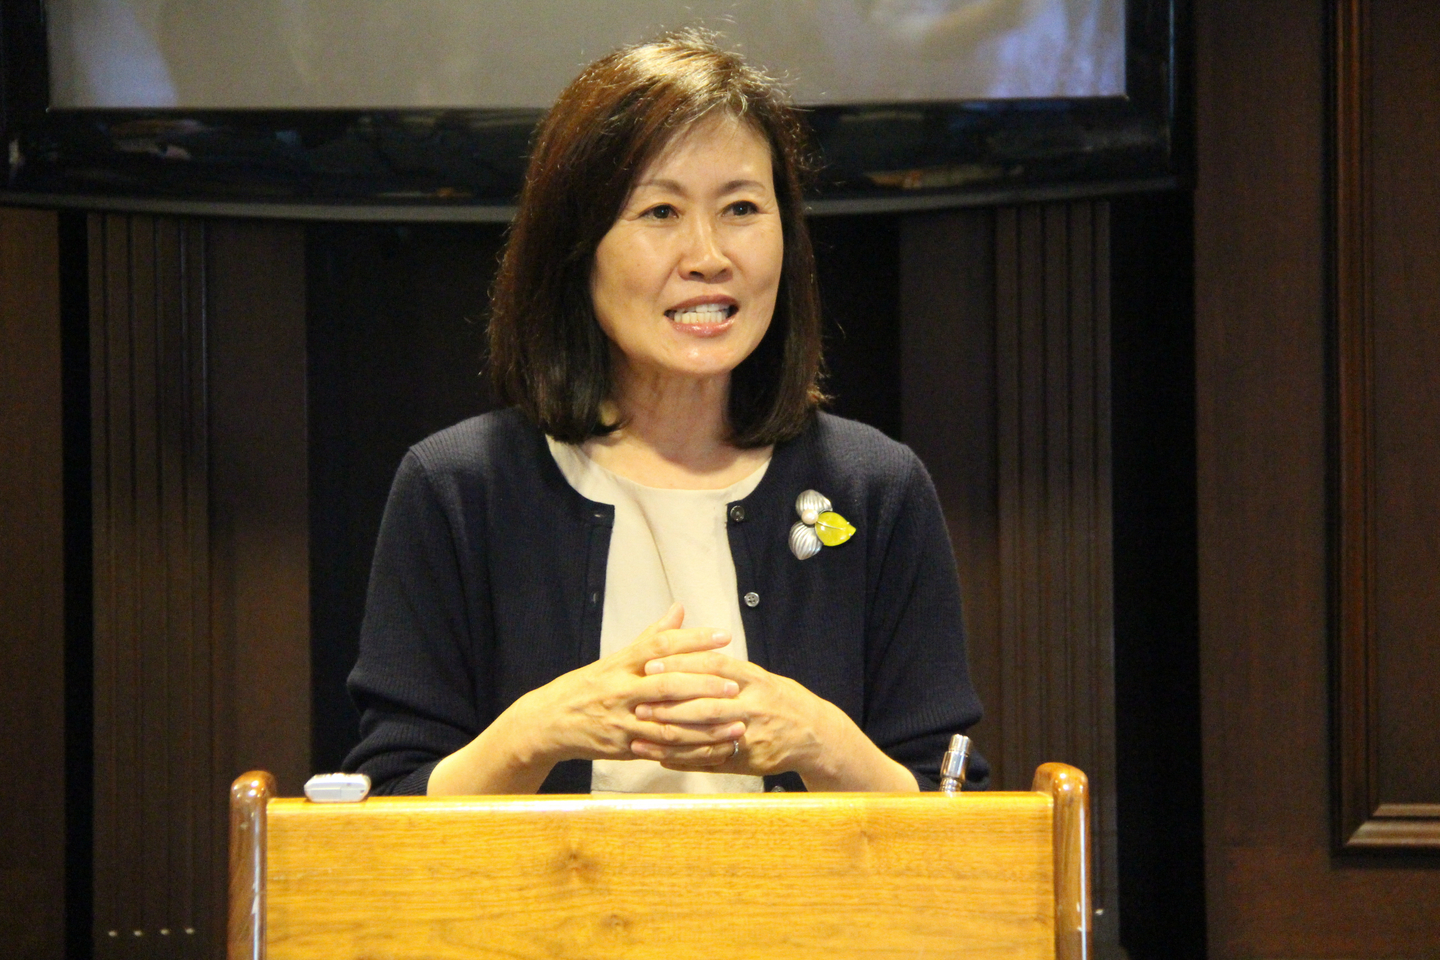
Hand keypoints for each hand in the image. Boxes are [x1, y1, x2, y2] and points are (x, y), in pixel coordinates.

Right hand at [515, 602, 744, 766]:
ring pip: (669, 723)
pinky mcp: (624, 748)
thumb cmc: (588, 687)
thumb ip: (651, 637)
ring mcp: (622, 722)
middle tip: (733, 685)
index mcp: (620, 664)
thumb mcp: (615, 659)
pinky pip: (663, 751)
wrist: (548, 722)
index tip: (724, 636)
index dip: (692, 640)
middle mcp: (620, 691)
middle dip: (703, 686)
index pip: (659, 646)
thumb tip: (679, 608)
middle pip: (666, 686)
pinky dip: (692, 752)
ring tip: (737, 722)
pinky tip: (717, 749)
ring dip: (705, 726)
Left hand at [632, 649, 919, 790]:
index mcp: (753, 678)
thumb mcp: (757, 677)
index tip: (650, 664)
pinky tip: (659, 757)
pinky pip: (711, 760)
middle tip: (638, 701)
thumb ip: (723, 666)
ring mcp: (751, 733)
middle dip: (669, 703)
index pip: (712, 667)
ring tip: (640, 733)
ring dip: (670, 735)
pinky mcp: (749, 759)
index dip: (680, 665)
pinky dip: (684, 760)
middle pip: (705, 702)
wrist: (815, 734)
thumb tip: (685, 646)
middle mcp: (752, 704)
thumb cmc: (778, 699)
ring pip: (705, 734)